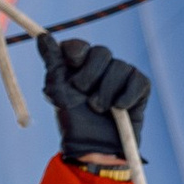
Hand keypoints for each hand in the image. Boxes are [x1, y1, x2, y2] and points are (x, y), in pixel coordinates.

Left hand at [39, 32, 149, 167]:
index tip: (73, 64)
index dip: (77, 51)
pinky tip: (119, 108)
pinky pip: (137, 81)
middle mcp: (101, 65)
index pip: (79, 45)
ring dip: (105, 92)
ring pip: (119, 67)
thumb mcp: (57, 91)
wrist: (92, 147)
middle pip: (101, 52)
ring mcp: (121, 74)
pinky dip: (126, 96)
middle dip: (90, 75)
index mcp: (78, 63)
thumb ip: (52, 62)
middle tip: (83, 94)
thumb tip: (43, 36)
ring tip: (98, 108)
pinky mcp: (139, 86)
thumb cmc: (73, 119)